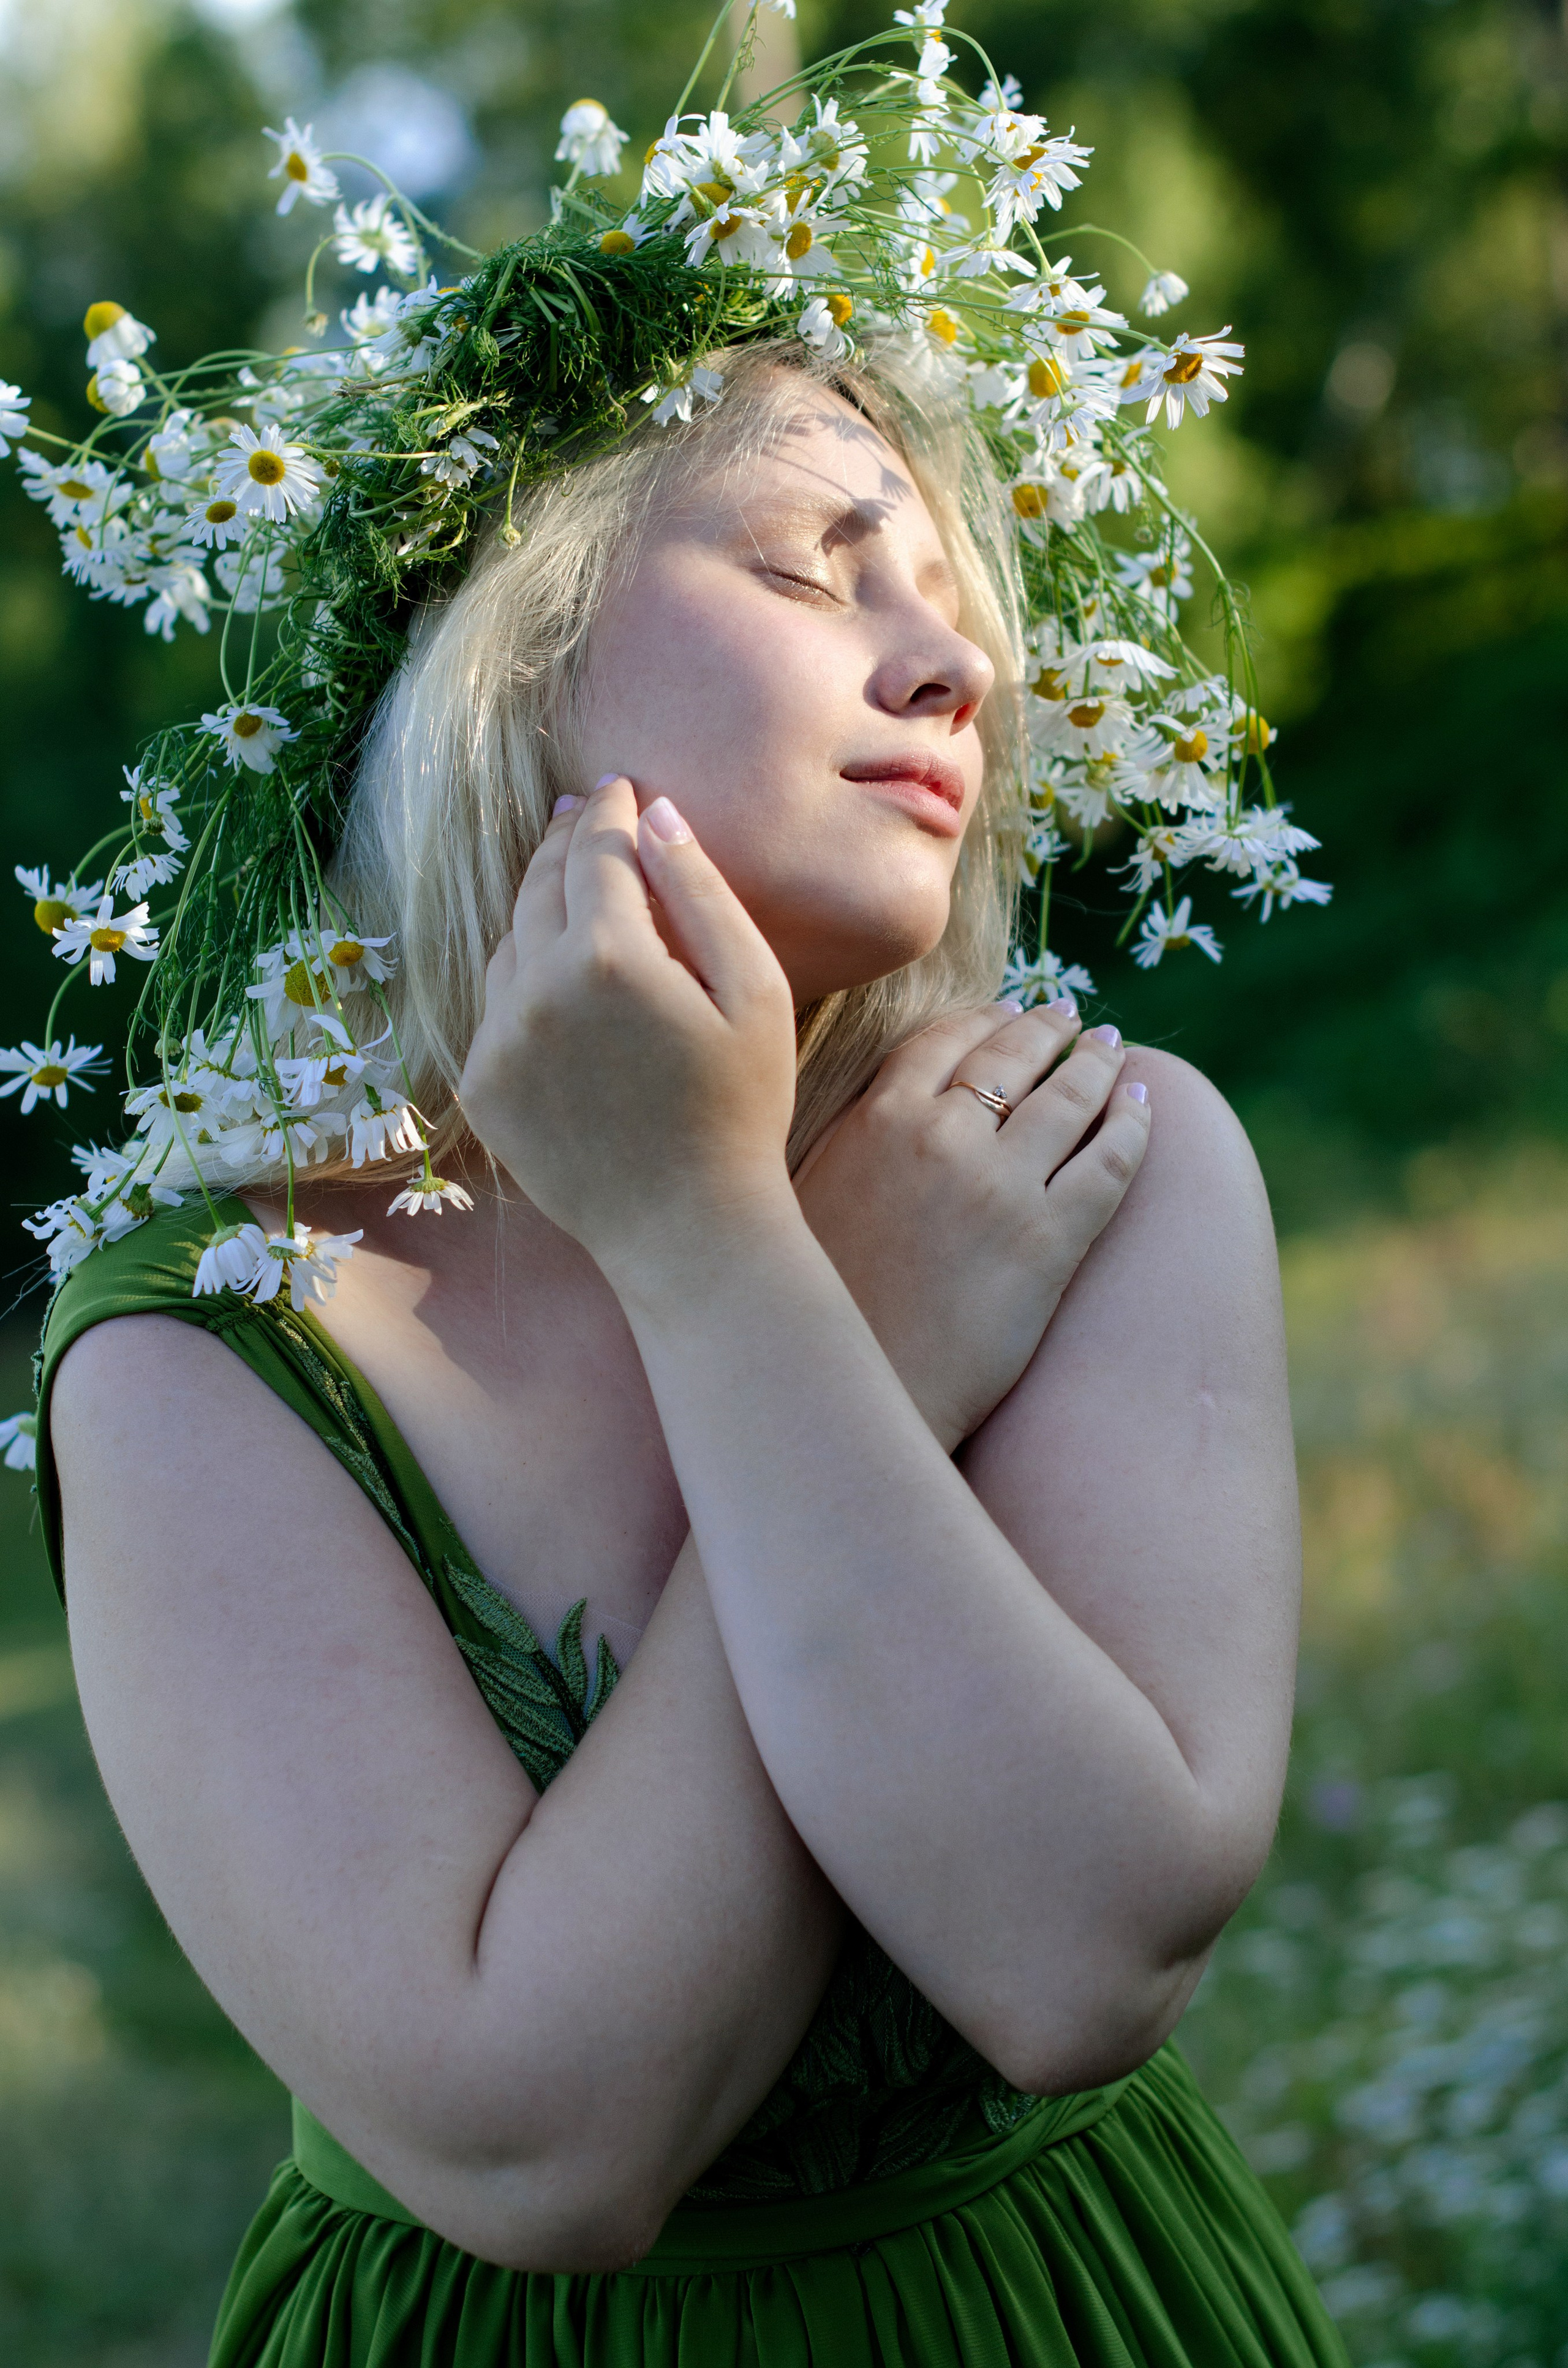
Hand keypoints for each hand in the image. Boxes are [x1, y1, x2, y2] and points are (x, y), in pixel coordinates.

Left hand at [458, 778, 799, 1289]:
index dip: (610, 813)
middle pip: (541, 886)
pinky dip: (523, 979)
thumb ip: (702, 894)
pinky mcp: (482, 1086)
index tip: (620, 789)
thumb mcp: (754, 991)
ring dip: (540, 910)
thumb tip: (655, 816)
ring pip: (510, 943)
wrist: (688, 1230)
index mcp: (609, 956)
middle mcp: (536, 990)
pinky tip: (560, 981)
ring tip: (573, 893)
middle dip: (567, 844)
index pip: (597, 851)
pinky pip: (495, 1007)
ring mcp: (498, 1040)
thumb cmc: (742, 1109)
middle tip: (586, 817)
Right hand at [794, 1003, 1150, 1449]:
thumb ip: (852, 1139)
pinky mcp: (1048, 1241)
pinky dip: (1134, 1124)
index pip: (944, 1040)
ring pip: (1071, 1098)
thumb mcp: (808, 1195)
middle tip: (1075, 1019)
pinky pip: (1110, 1162)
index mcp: (877, 1120)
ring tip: (1115, 1052)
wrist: (859, 1394)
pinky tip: (1144, 1107)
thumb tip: (885, 1106)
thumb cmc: (824, 1307)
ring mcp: (1001, 1186)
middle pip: (1013, 1054)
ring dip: (1100, 1065)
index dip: (986, 1019)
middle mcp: (942, 1137)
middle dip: (1051, 1028)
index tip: (1009, 1010)